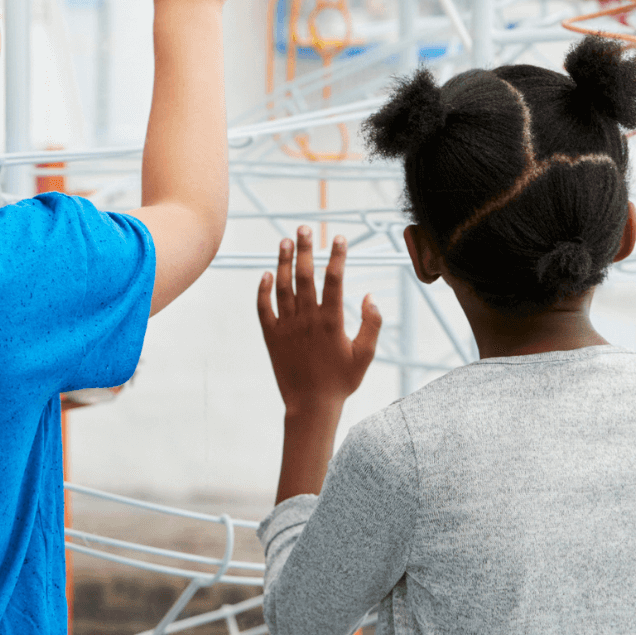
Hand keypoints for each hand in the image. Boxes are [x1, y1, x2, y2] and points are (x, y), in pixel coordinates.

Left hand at [257, 227, 382, 417]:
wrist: (310, 406)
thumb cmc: (341, 382)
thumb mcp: (366, 355)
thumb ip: (372, 324)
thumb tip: (369, 295)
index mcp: (331, 322)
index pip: (334, 280)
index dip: (336, 256)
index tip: (338, 237)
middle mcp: (307, 320)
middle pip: (305, 276)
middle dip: (305, 249)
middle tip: (304, 227)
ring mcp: (287, 327)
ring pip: (283, 287)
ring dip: (284, 262)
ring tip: (284, 241)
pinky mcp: (271, 337)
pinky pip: (263, 308)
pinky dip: (263, 290)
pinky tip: (266, 273)